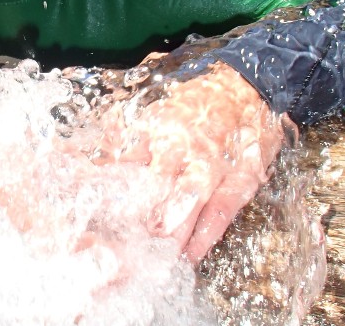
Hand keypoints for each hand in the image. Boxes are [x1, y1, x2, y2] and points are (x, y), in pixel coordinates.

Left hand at [91, 62, 292, 262]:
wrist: (246, 89)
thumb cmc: (197, 103)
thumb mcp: (158, 113)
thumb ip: (130, 137)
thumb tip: (98, 157)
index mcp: (162, 130)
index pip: (134, 163)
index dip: (119, 189)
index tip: (103, 212)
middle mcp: (186, 148)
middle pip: (162, 186)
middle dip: (146, 214)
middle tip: (129, 242)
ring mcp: (214, 165)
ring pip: (192, 201)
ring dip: (175, 229)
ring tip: (158, 253)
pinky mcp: (240, 179)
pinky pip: (222, 211)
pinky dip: (207, 235)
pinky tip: (192, 255)